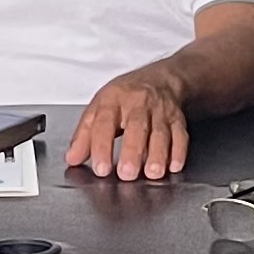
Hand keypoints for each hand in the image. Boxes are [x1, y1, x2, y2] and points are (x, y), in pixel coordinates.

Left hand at [68, 68, 193, 180]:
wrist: (160, 79)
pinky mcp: (177, 119)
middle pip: (136, 127)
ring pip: (160, 132)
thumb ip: (84, 135)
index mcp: (113, 100)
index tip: (101, 168)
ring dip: (157, 154)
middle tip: (127, 174)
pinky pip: (180, 135)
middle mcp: (138, 103)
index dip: (102, 146)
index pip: (105, 123)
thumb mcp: (99, 108)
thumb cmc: (125, 97)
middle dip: (132, 151)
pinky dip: (178, 152)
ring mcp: (160, 111)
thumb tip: (72, 158)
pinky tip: (173, 166)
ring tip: (152, 173)